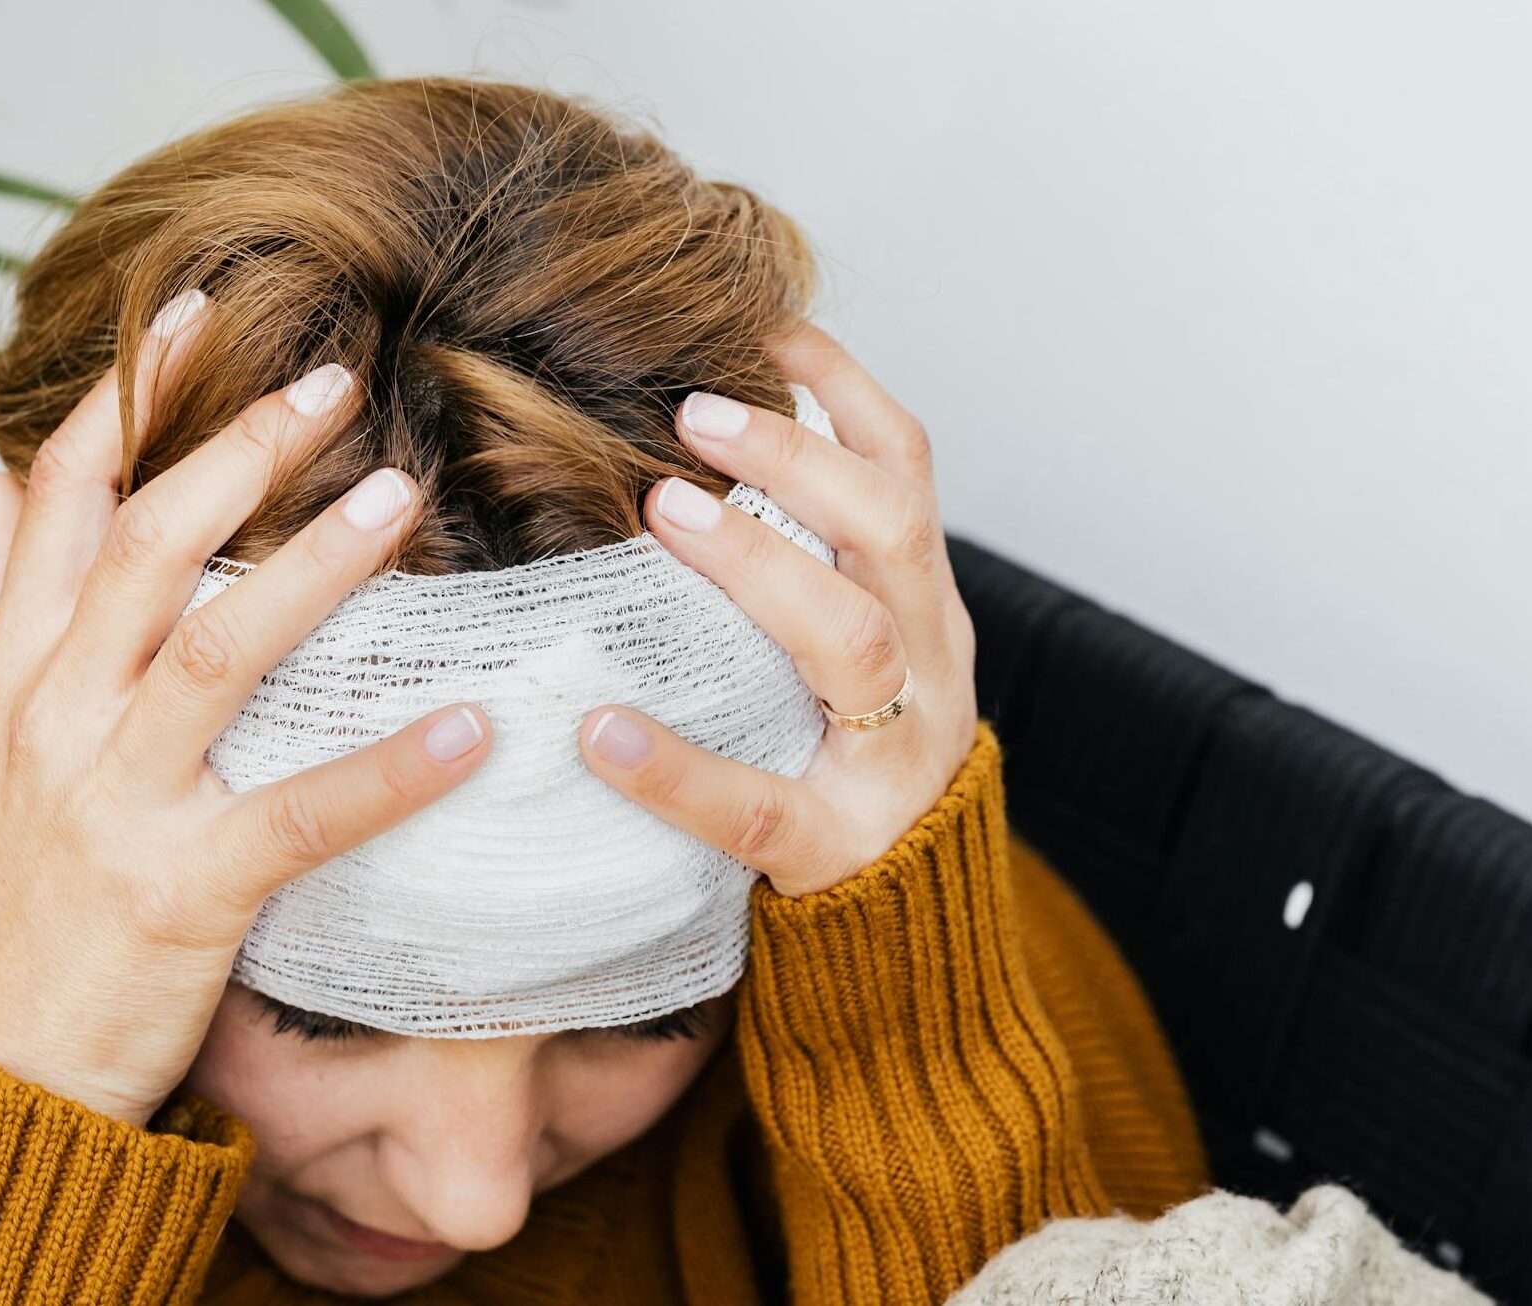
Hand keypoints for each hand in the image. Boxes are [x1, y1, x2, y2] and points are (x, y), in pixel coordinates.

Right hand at [0, 292, 492, 1126]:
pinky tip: (473, 727)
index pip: (50, 500)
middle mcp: (45, 717)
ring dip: (312, 565)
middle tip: (331, 376)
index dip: (121, 401)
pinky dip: (388, 770)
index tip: (192, 314)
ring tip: (400, 493)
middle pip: (140, 546)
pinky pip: (298, 815)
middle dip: (233, 450)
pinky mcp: (179, 890)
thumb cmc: (17, 901)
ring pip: (212, 648)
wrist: (0, 1070)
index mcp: (4, 673)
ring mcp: (108, 802)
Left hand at [576, 324, 980, 896]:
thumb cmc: (842, 760)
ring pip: (854, 641)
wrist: (909, 927)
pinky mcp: (834, 846)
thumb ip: (801, 568)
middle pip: (891, 531)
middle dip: (800, 457)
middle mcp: (929, 665)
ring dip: (760, 562)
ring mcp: (893, 756)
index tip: (763, 324)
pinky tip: (602, 732)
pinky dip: (677, 765)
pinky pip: (758, 803)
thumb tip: (674, 452)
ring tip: (664, 511)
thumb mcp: (849, 652)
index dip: (844, 390)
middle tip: (691, 412)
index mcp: (924, 606)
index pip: (908, 471)